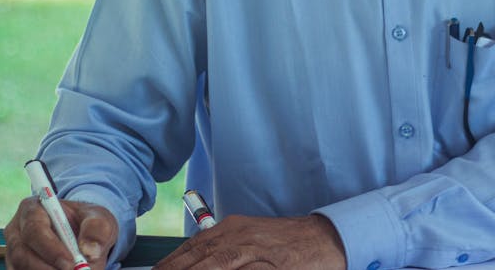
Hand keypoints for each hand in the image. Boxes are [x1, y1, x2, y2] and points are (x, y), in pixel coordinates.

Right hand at [4, 197, 117, 269]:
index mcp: (33, 209)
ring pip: (21, 268)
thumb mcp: (98, 217)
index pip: (34, 229)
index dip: (51, 249)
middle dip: (47, 269)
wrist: (82, 233)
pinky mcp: (16, 266)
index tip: (71, 264)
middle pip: (21, 254)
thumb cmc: (87, 222)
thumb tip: (90, 252)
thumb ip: (97, 229)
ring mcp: (13, 251)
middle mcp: (17, 230)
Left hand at [154, 214, 344, 269]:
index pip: (192, 248)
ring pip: (215, 264)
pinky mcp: (269, 265)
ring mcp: (253, 252)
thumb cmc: (285, 244)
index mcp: (231, 229)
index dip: (170, 264)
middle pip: (198, 257)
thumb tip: (198, 262)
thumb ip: (224, 250)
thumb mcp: (250, 238)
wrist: (324, 239)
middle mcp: (238, 236)